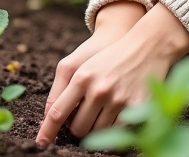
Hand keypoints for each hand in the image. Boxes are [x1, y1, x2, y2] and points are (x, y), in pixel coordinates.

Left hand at [36, 2, 188, 144]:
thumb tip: (50, 117)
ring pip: (97, 133)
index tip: (41, 143)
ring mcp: (118, 100)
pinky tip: (115, 116)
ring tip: (103, 110)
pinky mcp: (136, 107)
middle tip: (86, 115)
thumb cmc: (108, 55)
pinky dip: (113, 130)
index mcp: (82, 77)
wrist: (146, 45)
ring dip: (96, 128)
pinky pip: (117, 132)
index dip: (47, 131)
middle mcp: (99, 90)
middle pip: (78, 128)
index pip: (58, 113)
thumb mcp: (80, 63)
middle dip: (78, 127)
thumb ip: (61, 87)